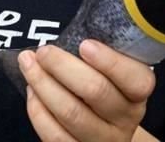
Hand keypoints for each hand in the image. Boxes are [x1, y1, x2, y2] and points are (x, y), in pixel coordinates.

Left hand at [19, 40, 154, 141]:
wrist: (103, 126)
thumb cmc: (103, 83)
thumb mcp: (111, 68)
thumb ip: (97, 51)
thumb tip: (66, 33)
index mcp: (137, 93)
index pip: (135, 80)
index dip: (110, 62)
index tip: (85, 44)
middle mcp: (125, 118)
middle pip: (96, 91)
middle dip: (63, 66)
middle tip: (44, 51)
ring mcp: (103, 139)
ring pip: (71, 113)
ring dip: (43, 84)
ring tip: (28, 64)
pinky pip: (54, 134)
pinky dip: (38, 110)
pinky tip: (31, 90)